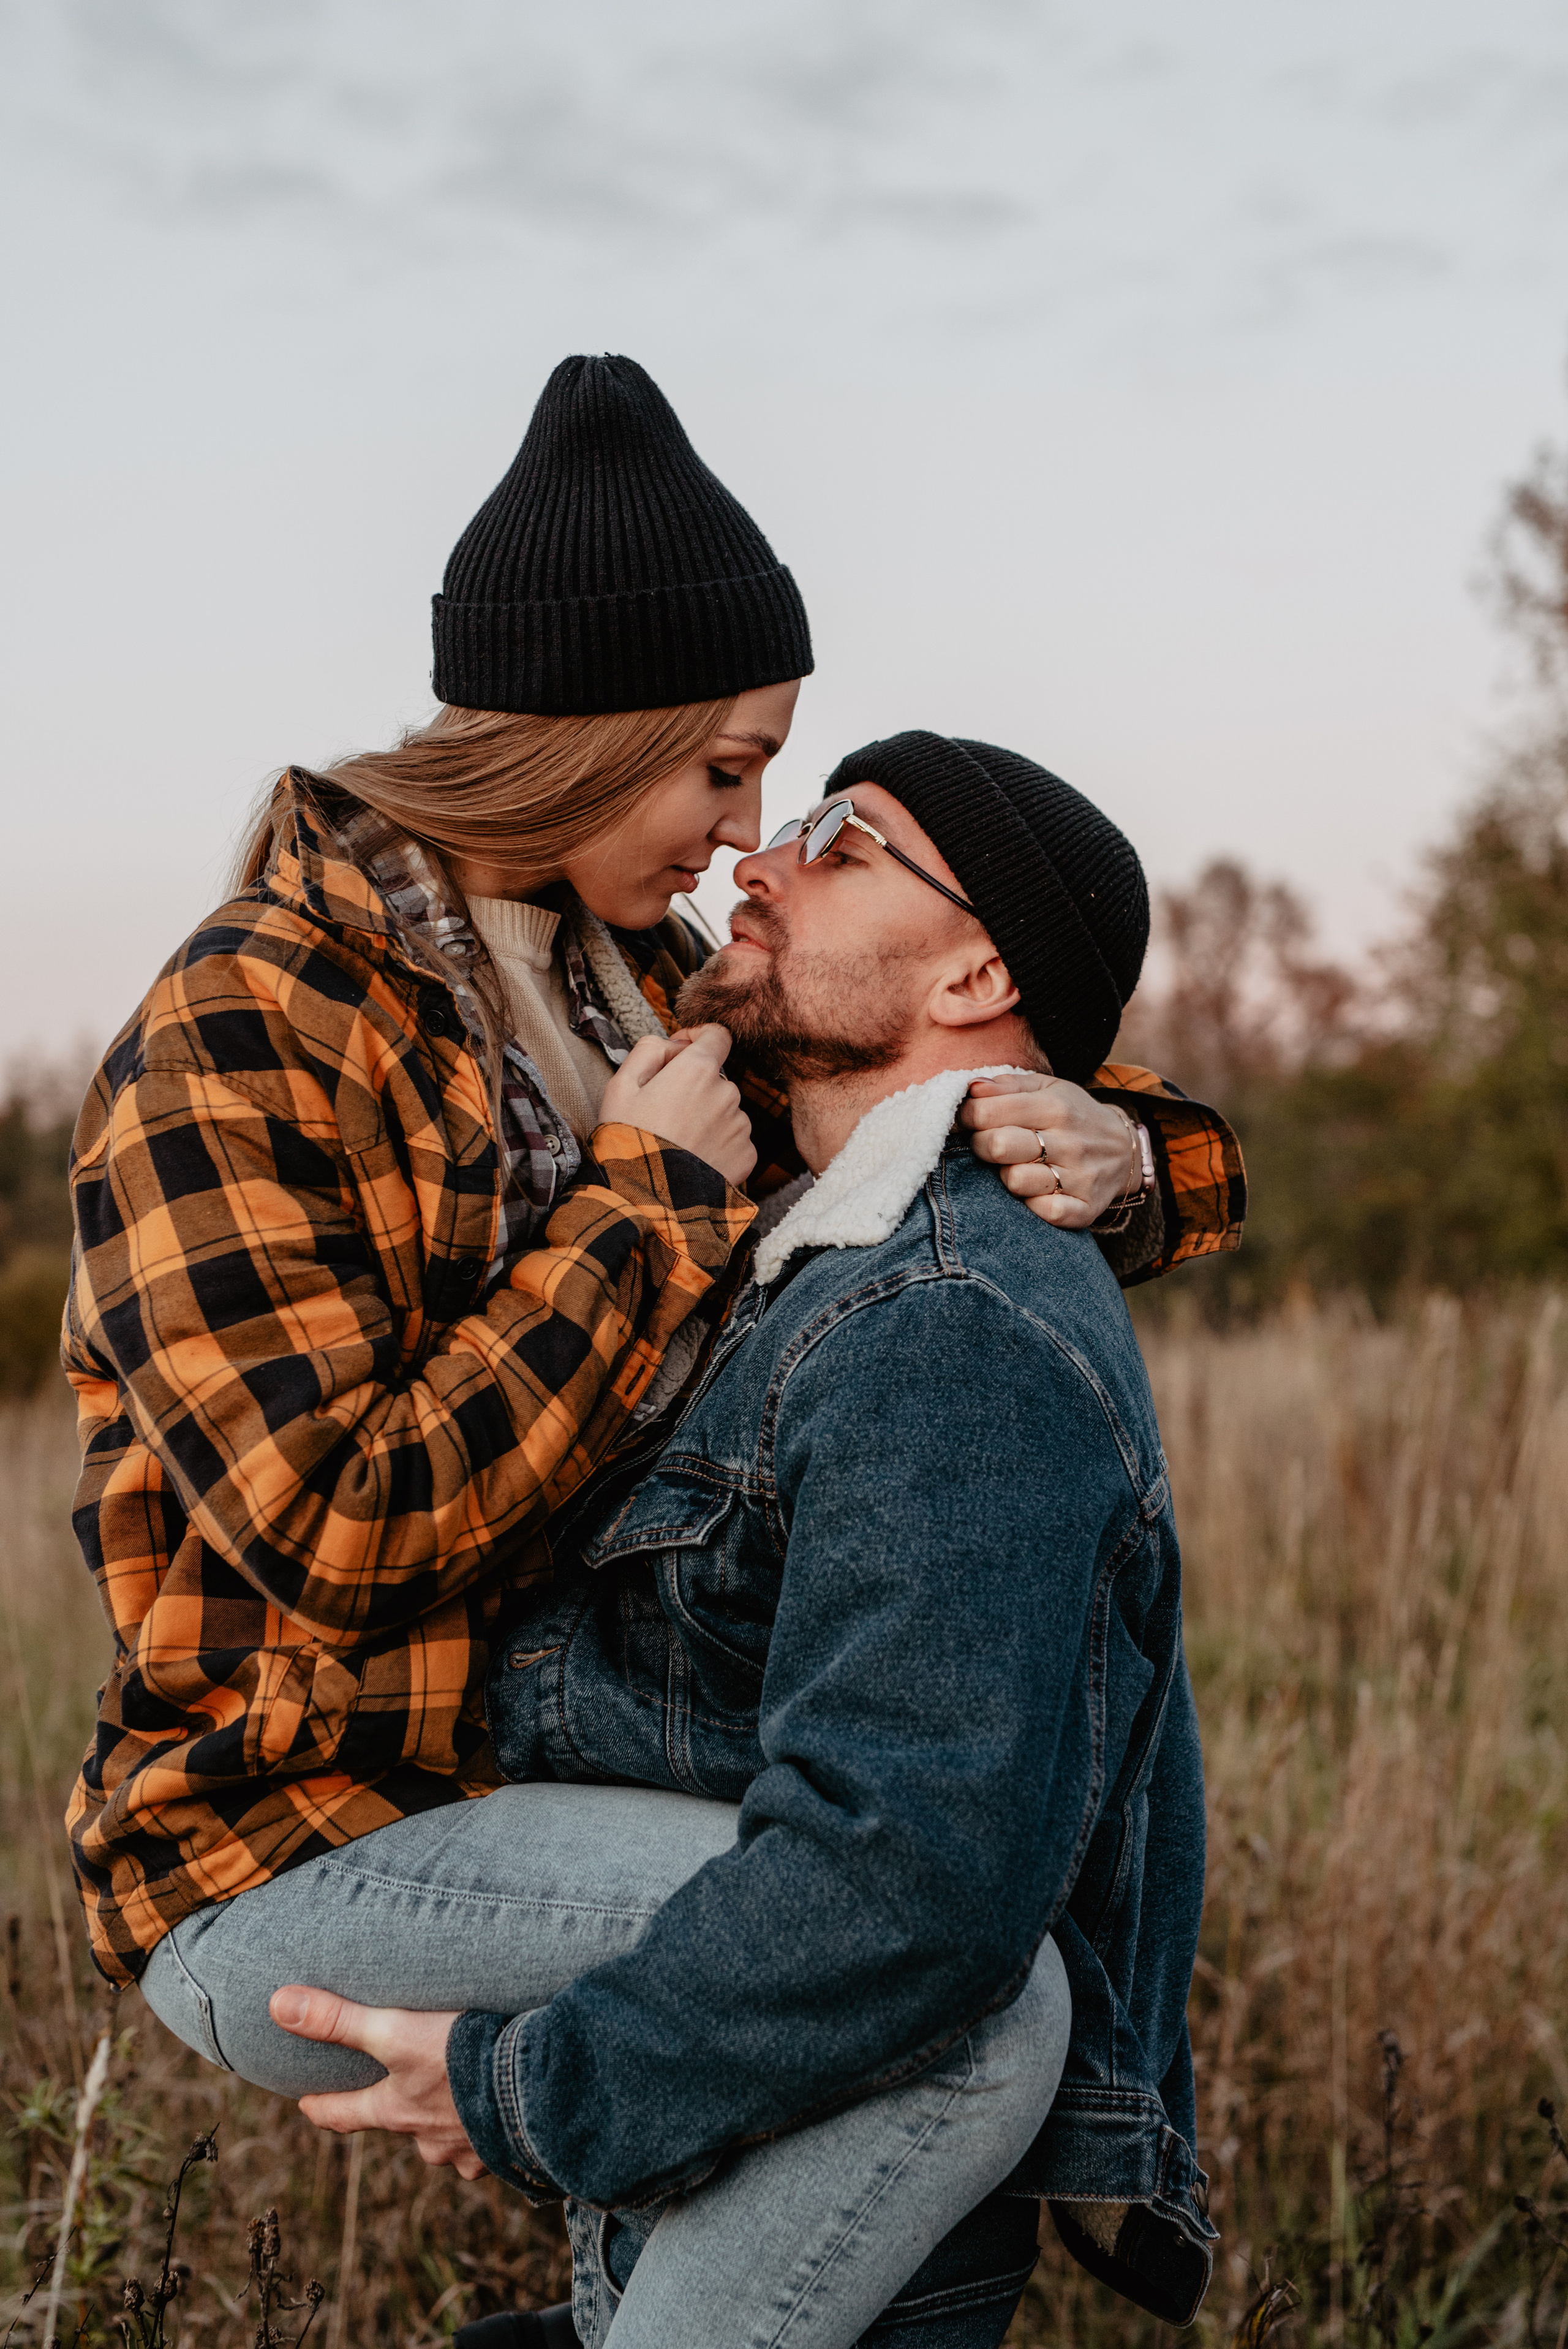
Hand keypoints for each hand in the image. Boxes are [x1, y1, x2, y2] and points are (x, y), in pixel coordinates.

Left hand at [269, 1985, 486, 2179]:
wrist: (534, 2090)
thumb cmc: (461, 2060)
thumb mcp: (397, 2032)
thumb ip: (341, 2018)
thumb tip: (277, 2004)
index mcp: (398, 2111)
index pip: (346, 2114)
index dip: (324, 2108)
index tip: (307, 2106)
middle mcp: (427, 2139)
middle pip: (402, 2127)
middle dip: (400, 2111)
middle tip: (402, 2092)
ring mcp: (468, 2150)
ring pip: (447, 2138)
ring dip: (448, 2121)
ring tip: (461, 2097)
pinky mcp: (507, 2153)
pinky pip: (490, 2147)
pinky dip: (490, 2131)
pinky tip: (505, 2114)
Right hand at [599, 1025, 756, 1187]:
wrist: (646, 1199)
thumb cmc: (628, 1140)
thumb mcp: (621, 1085)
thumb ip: (649, 1050)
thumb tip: (673, 1046)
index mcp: (698, 1069)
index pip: (717, 1035)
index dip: (697, 1038)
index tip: (680, 1052)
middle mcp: (727, 1092)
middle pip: (716, 1077)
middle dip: (694, 1086)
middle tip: (664, 1112)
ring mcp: (740, 1125)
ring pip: (725, 1109)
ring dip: (706, 1117)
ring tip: (677, 1141)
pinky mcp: (747, 1154)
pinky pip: (734, 1139)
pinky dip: (717, 1145)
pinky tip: (693, 1158)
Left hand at [960, 1076, 1139, 1228]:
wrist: (1126, 1150)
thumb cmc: (1075, 1116)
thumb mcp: (1049, 1088)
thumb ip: (1008, 1085)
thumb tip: (971, 1088)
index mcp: (1056, 1106)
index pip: (986, 1112)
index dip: (966, 1117)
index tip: (968, 1121)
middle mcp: (1069, 1141)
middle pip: (997, 1146)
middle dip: (981, 1146)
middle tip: (989, 1145)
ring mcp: (1079, 1176)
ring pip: (1015, 1181)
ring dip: (1007, 1176)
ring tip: (1017, 1167)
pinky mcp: (1085, 1208)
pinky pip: (1045, 1212)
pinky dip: (1034, 1205)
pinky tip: (1036, 1193)